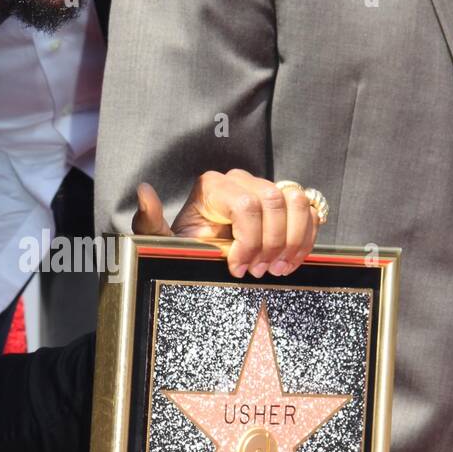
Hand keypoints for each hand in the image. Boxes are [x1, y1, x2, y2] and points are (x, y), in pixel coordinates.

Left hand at [133, 170, 320, 277]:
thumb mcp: (161, 240)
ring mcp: (265, 189)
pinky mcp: (283, 204)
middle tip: (259, 271)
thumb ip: (150, 221)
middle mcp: (241, 181)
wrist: (202, 253)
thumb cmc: (184, 247)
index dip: (249, 239)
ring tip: (277, 267)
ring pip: (297, 201)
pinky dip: (306, 237)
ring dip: (293, 239)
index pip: (247, 204)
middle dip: (271, 243)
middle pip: (275, 202)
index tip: (238, 267)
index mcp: (213, 187)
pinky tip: (290, 261)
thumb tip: (144, 192)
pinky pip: (309, 210)